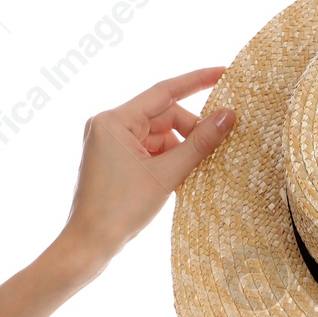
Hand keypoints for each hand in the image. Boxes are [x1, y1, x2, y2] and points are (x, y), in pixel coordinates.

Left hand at [57, 67, 235, 271]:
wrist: (89, 243)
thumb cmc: (120, 210)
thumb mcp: (167, 175)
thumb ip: (200, 143)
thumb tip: (228, 116)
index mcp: (114, 120)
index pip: (164, 91)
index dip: (197, 81)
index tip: (224, 72)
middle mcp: (108, 124)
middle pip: (163, 116)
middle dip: (190, 132)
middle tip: (215, 151)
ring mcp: (109, 141)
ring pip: (159, 135)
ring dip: (180, 150)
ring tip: (192, 175)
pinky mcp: (113, 158)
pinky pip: (149, 149)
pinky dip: (167, 160)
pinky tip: (179, 178)